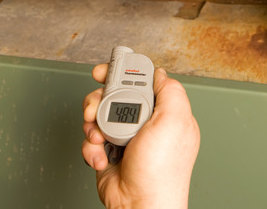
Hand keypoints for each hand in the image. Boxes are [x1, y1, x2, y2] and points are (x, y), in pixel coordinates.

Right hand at [82, 64, 199, 208]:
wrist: (139, 205)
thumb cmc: (161, 171)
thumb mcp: (175, 122)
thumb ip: (170, 91)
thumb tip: (160, 74)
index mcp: (164, 114)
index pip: (142, 81)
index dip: (123, 72)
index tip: (106, 70)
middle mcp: (145, 124)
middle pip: (114, 95)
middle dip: (99, 99)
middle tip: (94, 107)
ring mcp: (125, 138)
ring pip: (98, 115)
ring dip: (93, 125)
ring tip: (99, 137)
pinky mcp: (108, 153)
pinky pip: (91, 139)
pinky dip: (91, 147)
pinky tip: (102, 157)